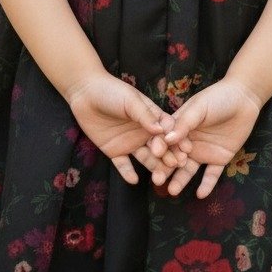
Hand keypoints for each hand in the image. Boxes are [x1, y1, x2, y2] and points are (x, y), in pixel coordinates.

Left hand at [64, 71, 178, 185]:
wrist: (85, 92)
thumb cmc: (112, 91)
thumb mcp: (131, 100)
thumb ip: (145, 115)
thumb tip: (162, 131)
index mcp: (152, 118)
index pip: (168, 131)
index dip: (177, 140)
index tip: (186, 150)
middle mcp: (145, 133)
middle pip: (160, 148)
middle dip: (169, 157)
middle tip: (176, 166)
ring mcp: (131, 143)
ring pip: (145, 158)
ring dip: (153, 167)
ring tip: (160, 178)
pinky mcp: (115, 151)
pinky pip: (123, 164)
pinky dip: (128, 172)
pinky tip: (133, 180)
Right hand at [158, 77, 264, 197]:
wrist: (244, 99)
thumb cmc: (217, 98)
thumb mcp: (199, 107)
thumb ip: (184, 123)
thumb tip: (167, 139)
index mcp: (179, 128)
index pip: (165, 141)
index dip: (159, 148)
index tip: (155, 155)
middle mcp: (188, 142)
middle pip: (173, 158)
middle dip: (164, 169)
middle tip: (157, 181)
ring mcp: (203, 152)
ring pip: (189, 170)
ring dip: (181, 180)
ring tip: (173, 191)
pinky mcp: (219, 159)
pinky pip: (212, 174)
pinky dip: (207, 184)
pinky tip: (200, 194)